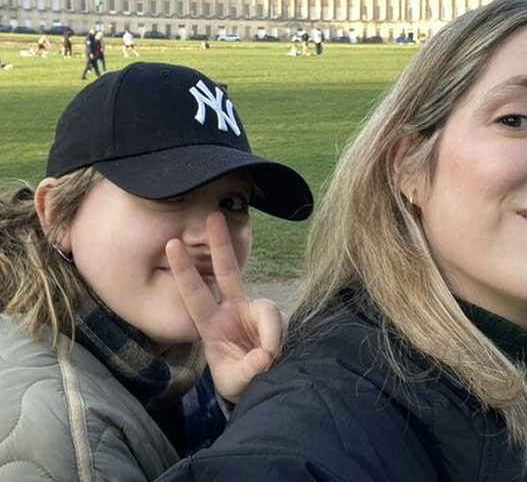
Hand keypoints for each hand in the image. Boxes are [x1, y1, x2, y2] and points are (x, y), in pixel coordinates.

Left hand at [166, 212, 282, 402]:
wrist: (261, 386)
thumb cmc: (238, 381)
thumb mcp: (235, 382)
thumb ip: (248, 369)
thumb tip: (264, 355)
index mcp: (211, 324)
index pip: (195, 294)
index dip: (185, 270)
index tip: (171, 245)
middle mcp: (232, 310)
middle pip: (228, 272)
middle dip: (221, 244)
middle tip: (213, 216)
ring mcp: (254, 313)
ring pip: (266, 308)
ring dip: (268, 332)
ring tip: (267, 358)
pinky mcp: (274, 321)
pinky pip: (278, 322)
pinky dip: (277, 337)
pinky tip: (273, 356)